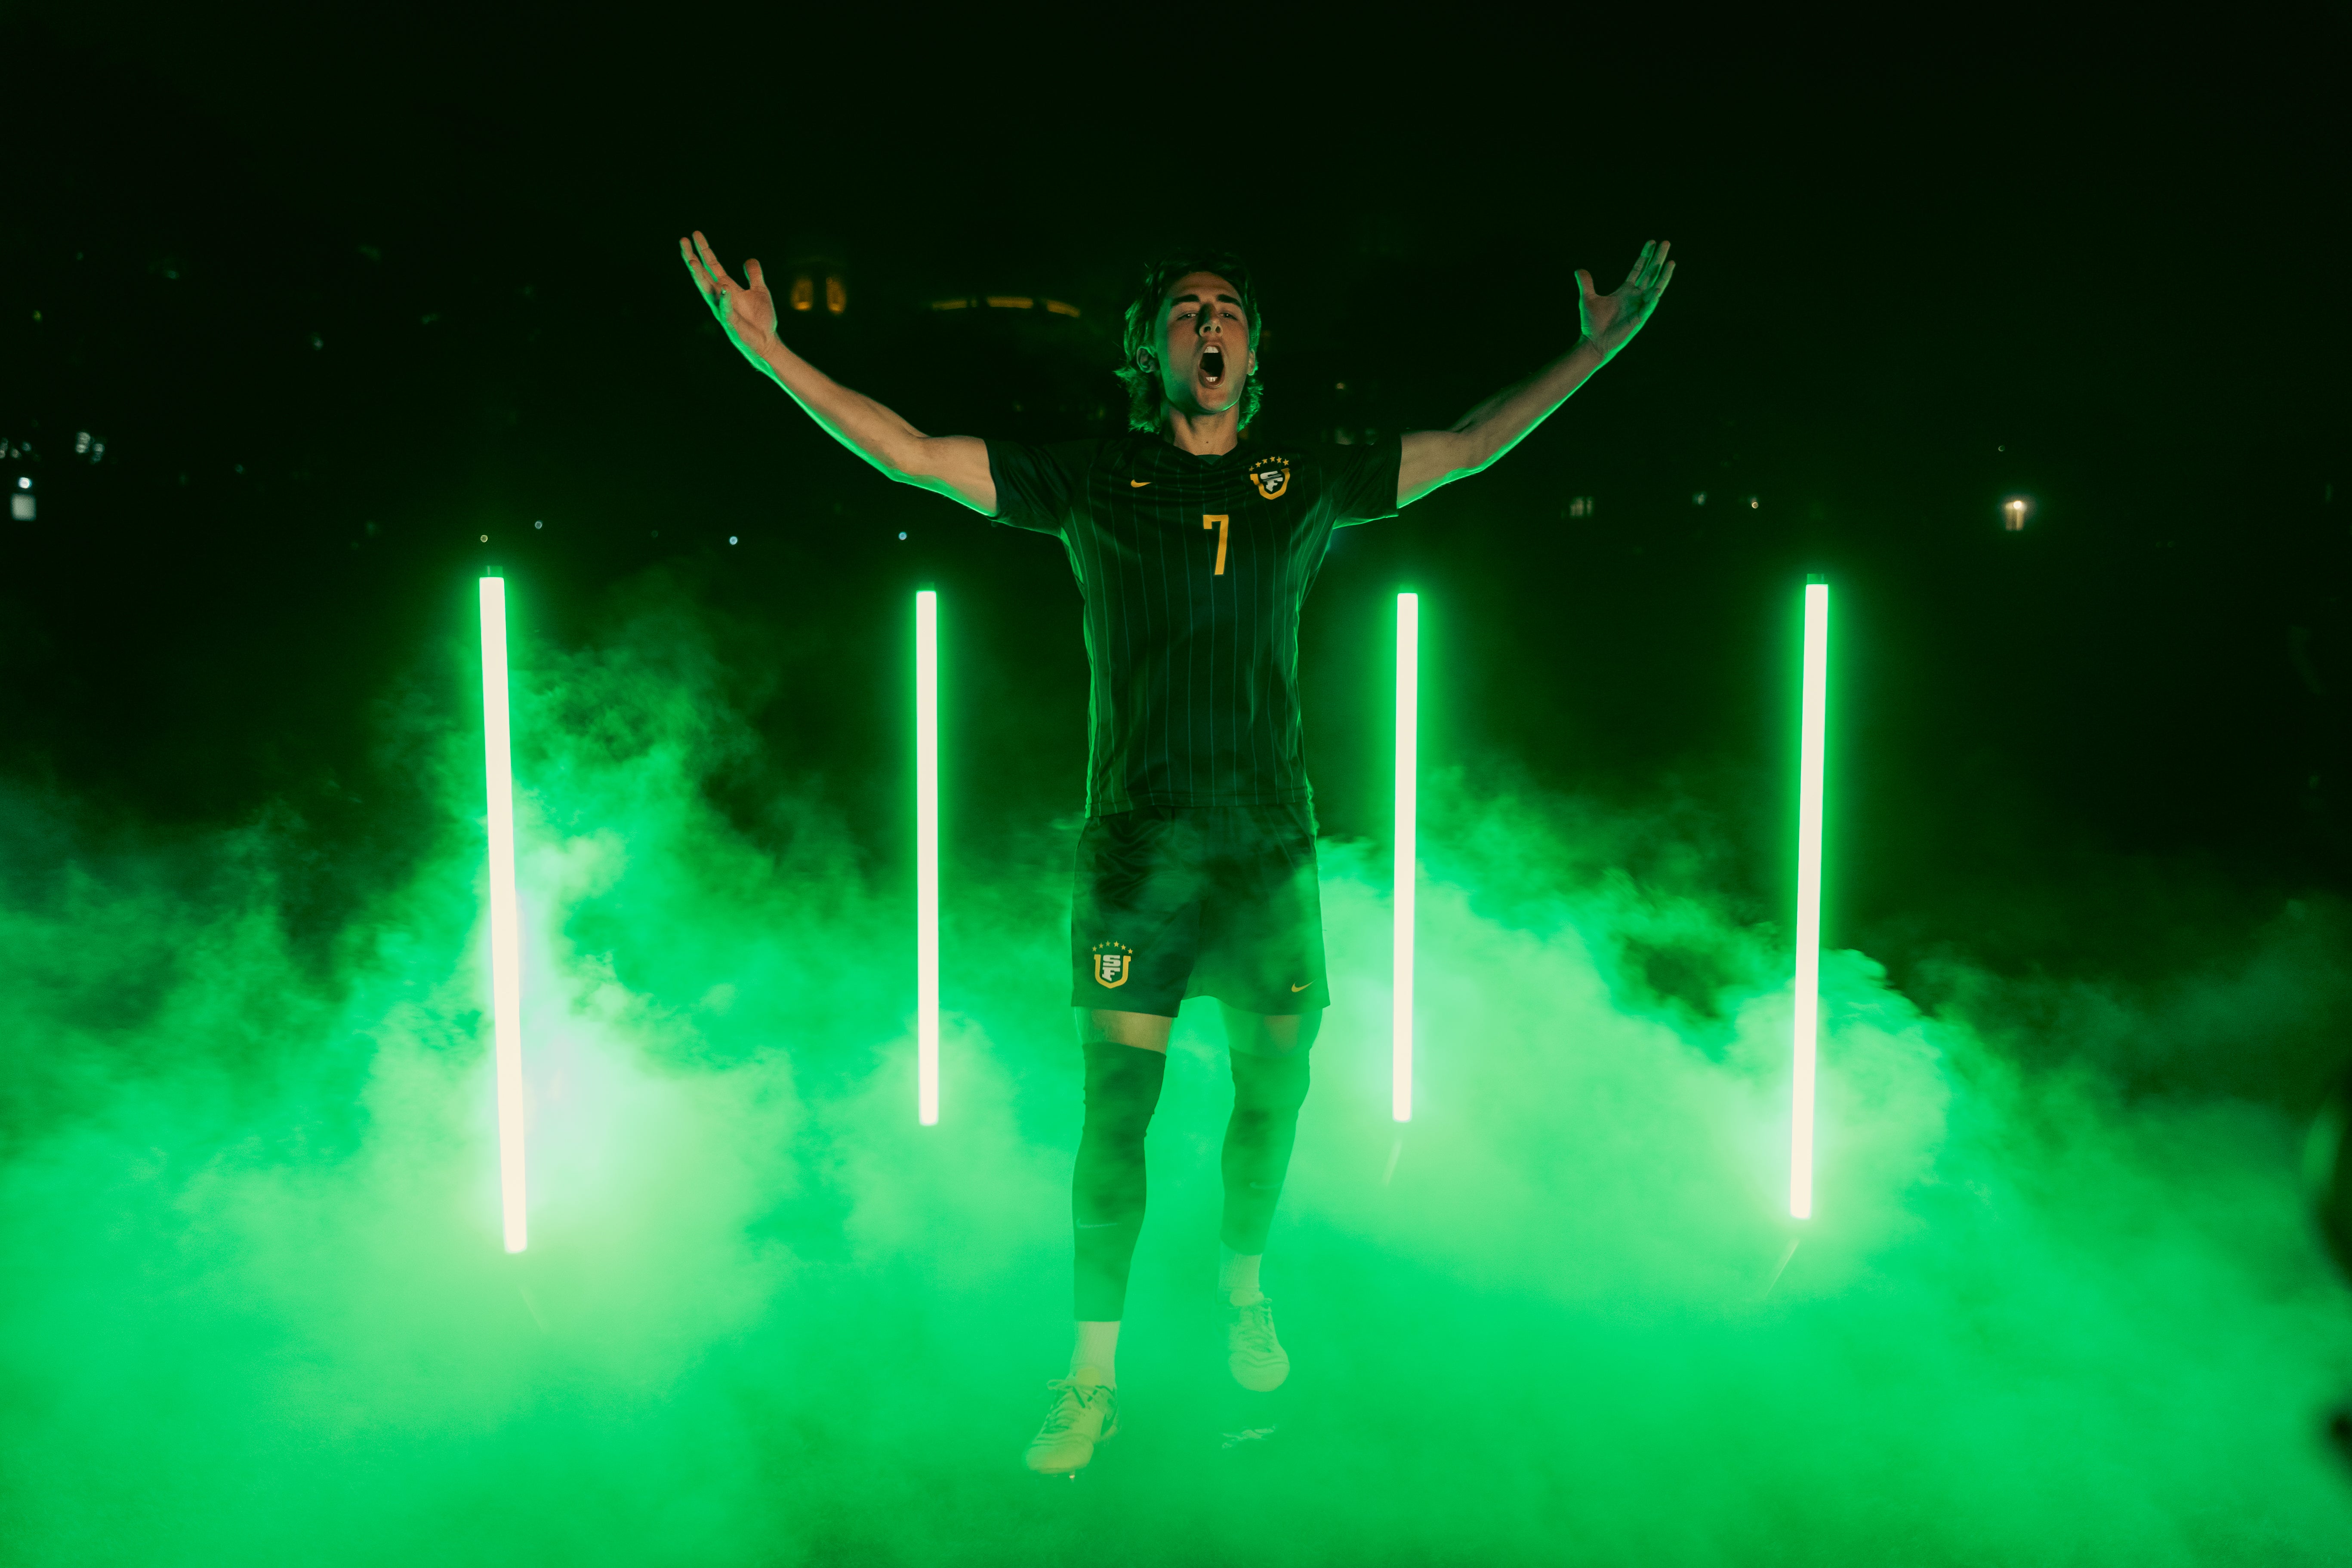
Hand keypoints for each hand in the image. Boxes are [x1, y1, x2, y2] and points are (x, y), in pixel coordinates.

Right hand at [680, 230, 778, 362]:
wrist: (767, 342)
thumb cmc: (761, 319)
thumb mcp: (760, 291)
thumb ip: (754, 275)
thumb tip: (749, 259)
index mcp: (726, 287)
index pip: (711, 265)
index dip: (704, 249)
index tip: (695, 234)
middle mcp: (720, 297)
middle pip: (702, 274)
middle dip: (692, 258)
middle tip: (683, 241)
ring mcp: (723, 310)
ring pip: (707, 291)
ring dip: (699, 276)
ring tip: (692, 261)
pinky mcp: (731, 323)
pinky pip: (725, 310)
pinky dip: (724, 300)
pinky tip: (724, 288)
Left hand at [1577, 240, 1674, 361]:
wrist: (1593, 343)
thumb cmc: (1593, 324)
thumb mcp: (1587, 299)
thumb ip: (1586, 284)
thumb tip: (1578, 270)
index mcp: (1625, 291)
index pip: (1638, 269)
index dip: (1644, 256)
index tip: (1651, 242)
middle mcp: (1635, 297)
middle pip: (1650, 274)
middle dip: (1657, 258)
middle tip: (1666, 242)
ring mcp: (1639, 307)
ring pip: (1655, 288)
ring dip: (1663, 275)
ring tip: (1671, 261)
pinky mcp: (1638, 320)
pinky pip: (1648, 307)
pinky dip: (1654, 298)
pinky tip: (1659, 288)